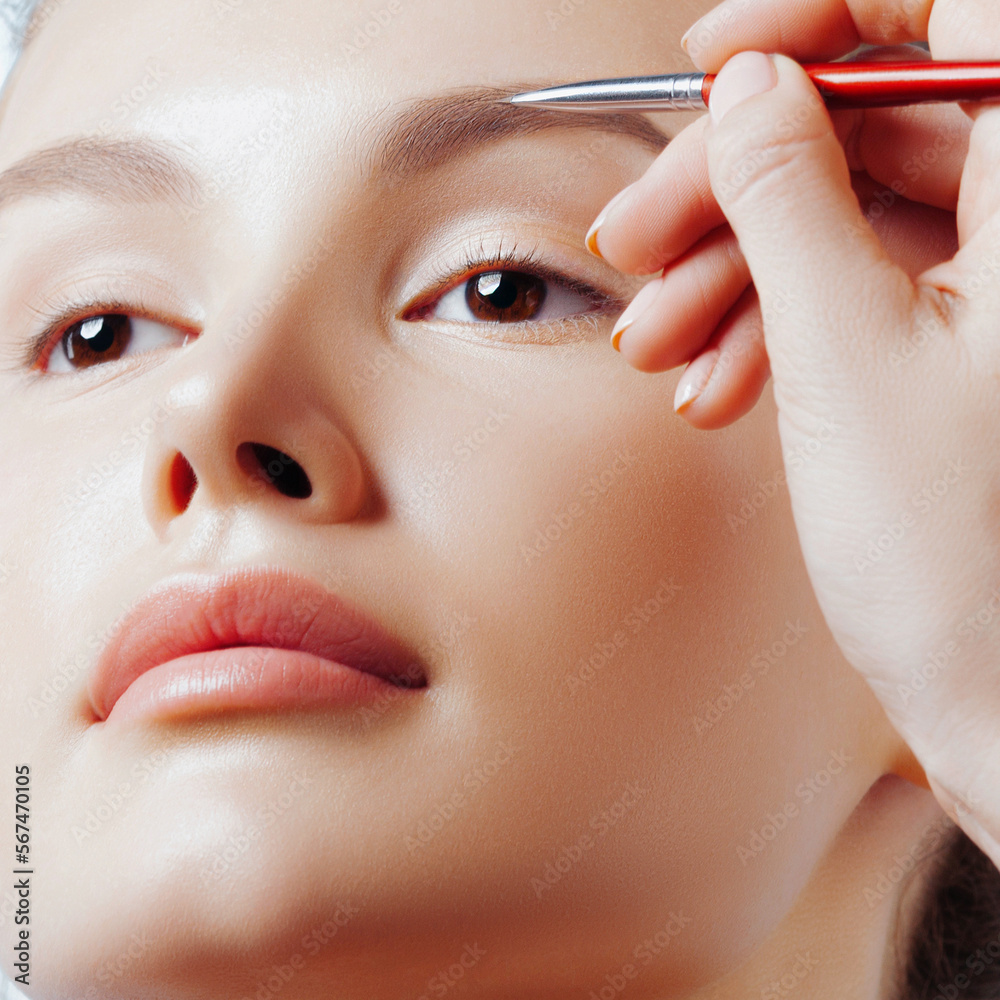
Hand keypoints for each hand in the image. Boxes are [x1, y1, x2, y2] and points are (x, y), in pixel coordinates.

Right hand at [589, 0, 999, 864]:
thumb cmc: (965, 562)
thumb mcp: (845, 354)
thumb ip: (787, 199)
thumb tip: (748, 93)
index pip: (949, 16)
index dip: (819, 19)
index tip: (714, 59)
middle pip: (873, 128)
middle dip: (736, 187)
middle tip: (638, 237)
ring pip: (854, 219)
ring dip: (739, 273)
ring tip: (661, 342)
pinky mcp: (972, 341)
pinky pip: (862, 291)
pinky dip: (778, 325)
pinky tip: (717, 378)